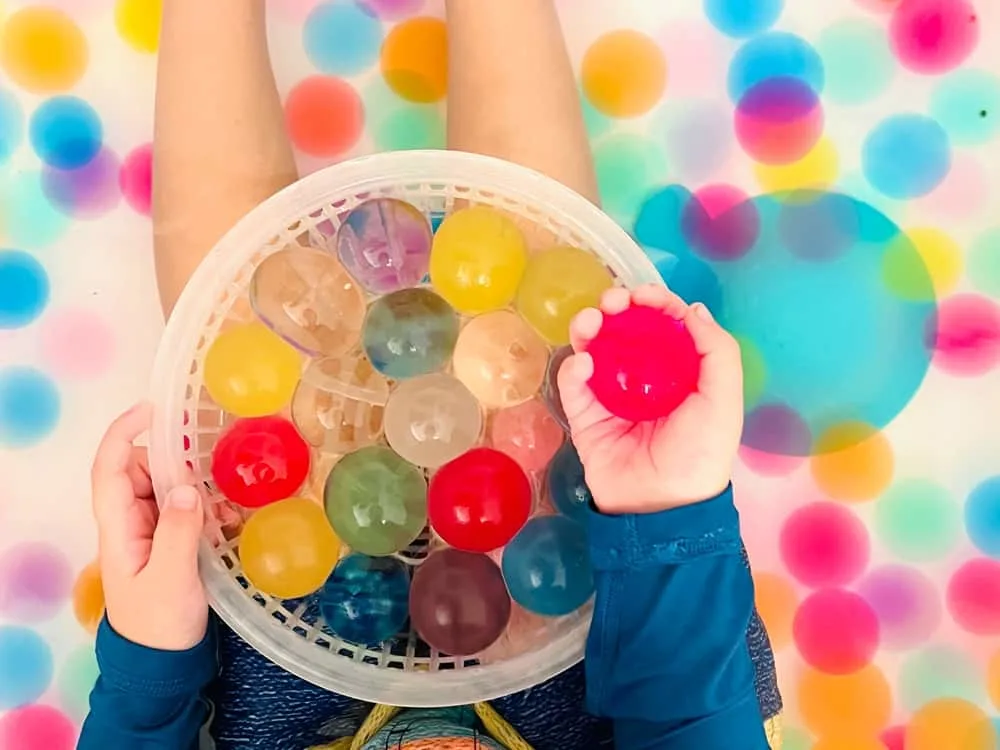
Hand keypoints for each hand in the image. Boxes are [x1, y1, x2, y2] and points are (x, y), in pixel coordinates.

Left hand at [91, 403, 208, 649]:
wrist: (162, 662)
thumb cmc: (160, 622)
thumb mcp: (172, 578)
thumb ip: (178, 531)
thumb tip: (185, 487)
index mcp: (119, 528)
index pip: (110, 469)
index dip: (124, 434)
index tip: (153, 410)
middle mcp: (130, 522)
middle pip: (142, 471)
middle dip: (174, 460)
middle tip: (210, 461)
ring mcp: (150, 531)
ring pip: (166, 488)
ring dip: (195, 486)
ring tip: (226, 500)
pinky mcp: (170, 542)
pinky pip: (184, 508)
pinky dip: (205, 506)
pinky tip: (228, 520)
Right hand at [558, 284, 742, 514]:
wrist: (664, 504)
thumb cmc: (700, 451)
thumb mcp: (723, 400)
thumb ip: (717, 351)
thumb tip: (692, 309)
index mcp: (678, 371)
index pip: (663, 326)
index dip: (654, 303)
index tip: (644, 294)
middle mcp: (643, 377)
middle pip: (624, 330)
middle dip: (616, 308)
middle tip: (612, 302)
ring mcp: (611, 395)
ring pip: (594, 349)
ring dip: (589, 328)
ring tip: (592, 323)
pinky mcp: (585, 416)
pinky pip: (573, 385)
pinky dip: (574, 368)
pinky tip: (584, 364)